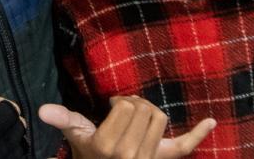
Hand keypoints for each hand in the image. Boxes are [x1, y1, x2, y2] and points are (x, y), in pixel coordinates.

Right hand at [39, 98, 214, 158]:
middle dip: (135, 104)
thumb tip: (42, 110)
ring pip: (160, 118)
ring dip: (151, 112)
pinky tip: (210, 121)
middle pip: (144, 109)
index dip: (120, 101)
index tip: (112, 106)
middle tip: (125, 111)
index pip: (126, 106)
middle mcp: (129, 154)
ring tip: (138, 118)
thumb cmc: (89, 156)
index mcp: (107, 145)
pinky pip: (184, 147)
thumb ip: (63, 120)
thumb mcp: (76, 137)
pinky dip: (198, 134)